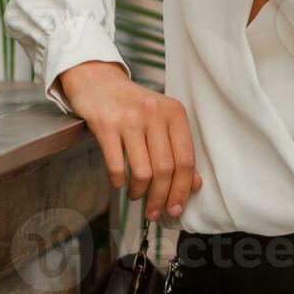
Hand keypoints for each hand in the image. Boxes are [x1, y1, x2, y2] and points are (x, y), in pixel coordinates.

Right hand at [58, 60, 202, 220]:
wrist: (98, 81)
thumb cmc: (133, 105)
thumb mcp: (161, 120)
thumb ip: (177, 149)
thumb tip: (195, 184)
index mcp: (174, 113)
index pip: (186, 159)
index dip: (182, 189)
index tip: (176, 208)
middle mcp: (155, 114)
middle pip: (166, 169)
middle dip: (161, 198)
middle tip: (154, 212)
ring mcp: (130, 119)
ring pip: (143, 171)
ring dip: (140, 193)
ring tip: (136, 196)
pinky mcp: (106, 125)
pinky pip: (117, 166)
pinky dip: (119, 182)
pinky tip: (119, 183)